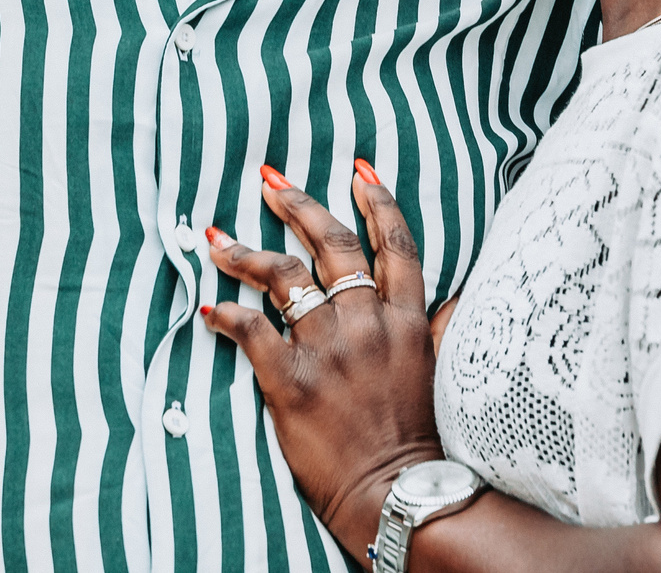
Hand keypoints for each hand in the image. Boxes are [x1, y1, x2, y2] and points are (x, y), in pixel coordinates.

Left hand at [201, 162, 445, 558]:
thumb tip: (452, 298)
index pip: (393, 244)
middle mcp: (368, 324)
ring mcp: (329, 350)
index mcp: (408, 320)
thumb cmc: (420, 440)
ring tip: (217, 237)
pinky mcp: (292, 381)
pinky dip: (227, 316)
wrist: (399, 493)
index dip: (376, 200)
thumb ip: (444, 328)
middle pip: (333, 245)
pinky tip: (209, 309)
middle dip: (299, 204)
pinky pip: (251, 332)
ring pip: (284, 277)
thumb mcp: (445, 372)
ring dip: (247, 252)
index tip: (358, 168)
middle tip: (270, 180)